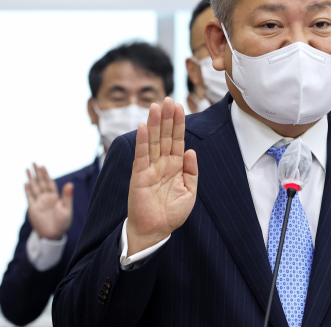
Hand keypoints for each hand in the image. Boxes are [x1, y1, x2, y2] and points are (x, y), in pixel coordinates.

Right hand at [25, 164, 73, 239]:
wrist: (53, 234)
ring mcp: (39, 202)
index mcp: (55, 197)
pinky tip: (25, 183)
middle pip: (41, 182)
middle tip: (34, 162)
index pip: (50, 182)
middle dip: (37, 173)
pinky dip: (27, 190)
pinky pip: (29, 197)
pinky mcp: (33, 209)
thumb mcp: (67, 209)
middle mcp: (46, 197)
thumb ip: (67, 197)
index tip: (43, 166)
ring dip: (31, 179)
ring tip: (27, 169)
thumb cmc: (63, 222)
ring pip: (34, 188)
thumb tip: (70, 184)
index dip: (46, 174)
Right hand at [126, 97, 197, 255]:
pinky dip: (143, 141)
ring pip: (153, 141)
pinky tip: (144, 127)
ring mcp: (150, 168)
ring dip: (155, 123)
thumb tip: (190, 150)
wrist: (156, 231)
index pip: (177, 140)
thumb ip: (191, 171)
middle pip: (165, 136)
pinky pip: (141, 155)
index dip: (179, 123)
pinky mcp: (139, 175)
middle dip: (167, 117)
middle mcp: (162, 163)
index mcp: (175, 166)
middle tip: (168, 98)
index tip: (180, 106)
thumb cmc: (172, 213)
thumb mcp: (190, 192)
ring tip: (156, 106)